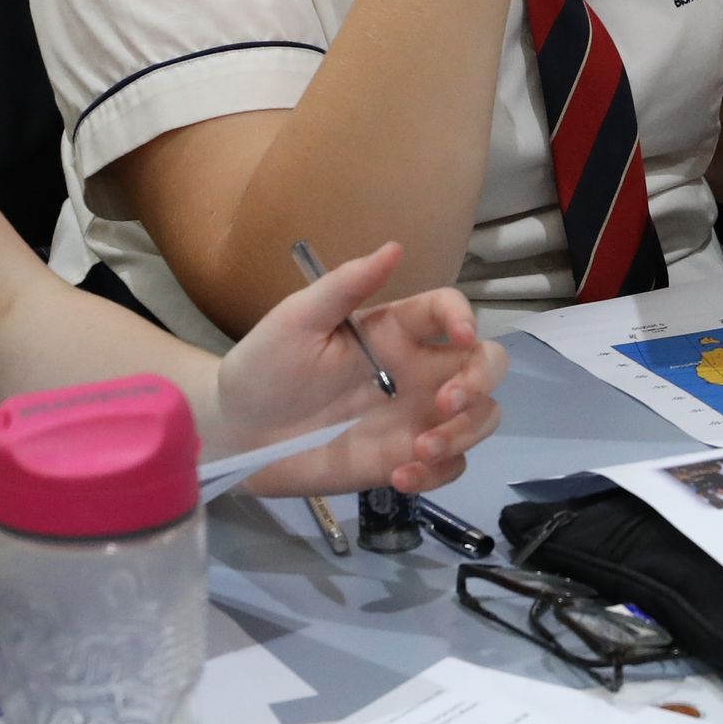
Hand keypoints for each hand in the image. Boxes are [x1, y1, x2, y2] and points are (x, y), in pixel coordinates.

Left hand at [215, 239, 507, 497]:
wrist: (237, 435)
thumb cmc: (264, 368)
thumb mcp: (297, 320)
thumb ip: (345, 285)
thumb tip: (393, 247)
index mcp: (396, 330)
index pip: (449, 310)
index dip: (466, 316)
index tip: (461, 335)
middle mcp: (418, 371)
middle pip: (485, 365)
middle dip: (480, 383)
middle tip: (446, 405)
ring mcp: (415, 417)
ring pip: (480, 418)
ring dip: (465, 433)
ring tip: (420, 451)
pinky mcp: (404, 458)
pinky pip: (450, 466)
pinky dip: (439, 473)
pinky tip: (399, 476)